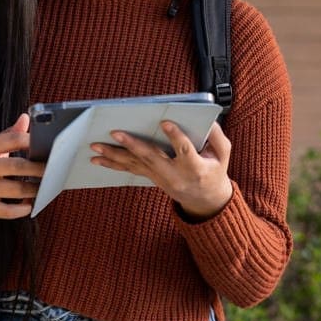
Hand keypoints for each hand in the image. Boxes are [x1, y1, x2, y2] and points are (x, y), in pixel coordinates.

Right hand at [0, 114, 45, 220]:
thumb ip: (8, 135)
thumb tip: (26, 118)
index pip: (13, 139)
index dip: (33, 142)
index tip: (49, 146)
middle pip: (17, 166)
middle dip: (40, 169)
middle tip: (55, 169)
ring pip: (15, 190)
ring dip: (35, 189)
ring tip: (46, 187)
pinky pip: (6, 211)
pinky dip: (21, 209)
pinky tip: (30, 205)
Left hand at [90, 120, 233, 220]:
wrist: (206, 200)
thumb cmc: (215, 170)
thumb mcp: (224, 154)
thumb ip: (217, 136)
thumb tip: (207, 120)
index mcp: (196, 168)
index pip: (186, 151)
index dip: (176, 137)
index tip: (165, 123)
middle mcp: (176, 175)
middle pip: (152, 159)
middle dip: (133, 146)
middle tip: (116, 133)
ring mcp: (161, 179)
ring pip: (136, 166)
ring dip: (114, 156)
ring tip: (96, 147)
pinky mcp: (152, 179)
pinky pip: (131, 171)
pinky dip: (113, 164)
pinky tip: (98, 159)